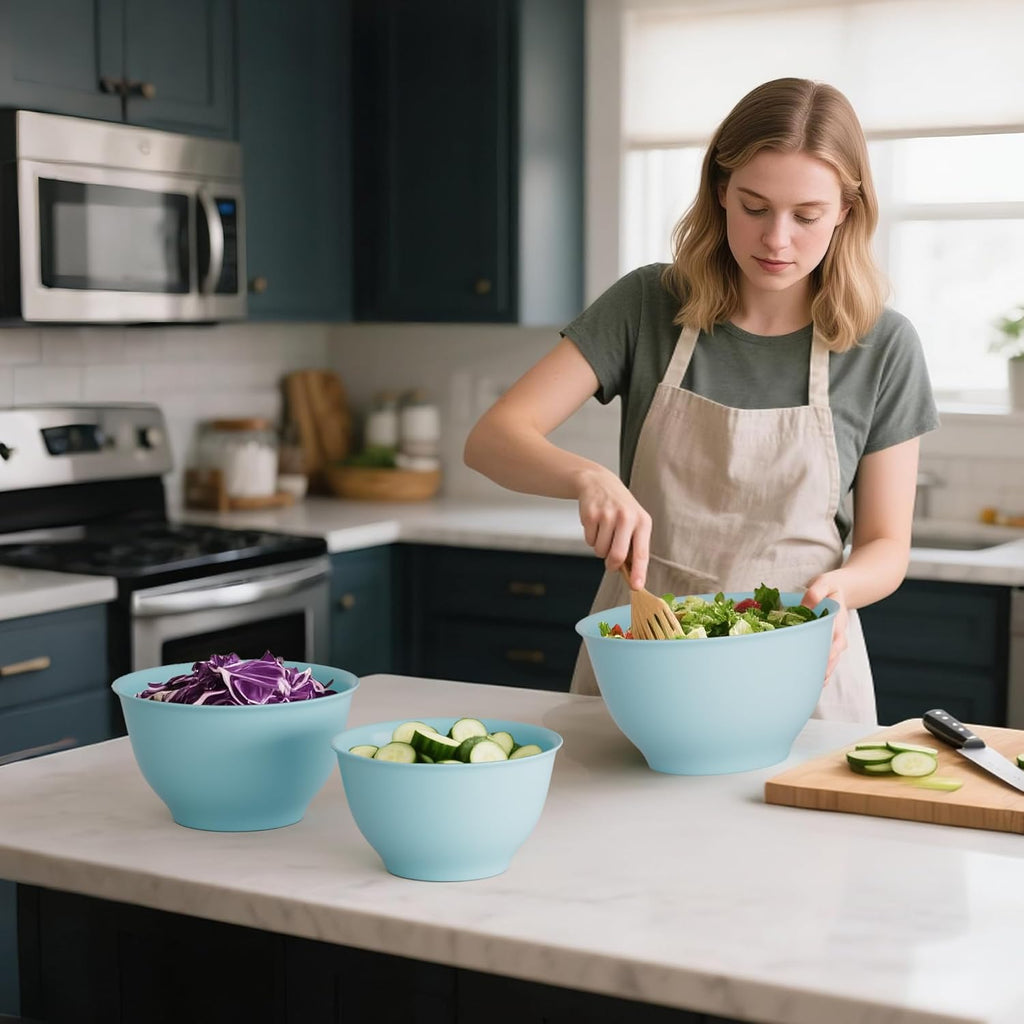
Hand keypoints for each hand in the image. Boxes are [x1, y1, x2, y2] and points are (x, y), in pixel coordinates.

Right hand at [575, 467, 650, 588]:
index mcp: (642, 521)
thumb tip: (632, 575)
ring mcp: (607, 515)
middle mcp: (626, 517)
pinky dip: (591, 538)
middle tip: (611, 564)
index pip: (641, 552)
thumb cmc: (621, 508)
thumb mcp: (634, 522)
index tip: (637, 586)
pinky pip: (589, 540)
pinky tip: (596, 525)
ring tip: (605, 533)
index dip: (639, 572)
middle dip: (612, 564)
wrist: (599, 482)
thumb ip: (635, 546)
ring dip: (600, 548)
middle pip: (617, 555)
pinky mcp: (590, 514)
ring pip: (600, 550)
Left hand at [801, 573, 847, 683]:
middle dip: (824, 668)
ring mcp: (835, 641)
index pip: (834, 640)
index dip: (828, 652)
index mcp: (838, 621)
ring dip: (823, 673)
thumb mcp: (824, 583)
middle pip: (833, 655)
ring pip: (831, 661)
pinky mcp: (829, 644)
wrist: (842, 589)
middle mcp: (839, 635)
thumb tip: (806, 605)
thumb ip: (816, 591)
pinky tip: (812, 683)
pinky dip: (821, 671)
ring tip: (812, 688)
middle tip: (813, 682)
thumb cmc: (830, 586)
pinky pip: (827, 660)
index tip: (821, 663)